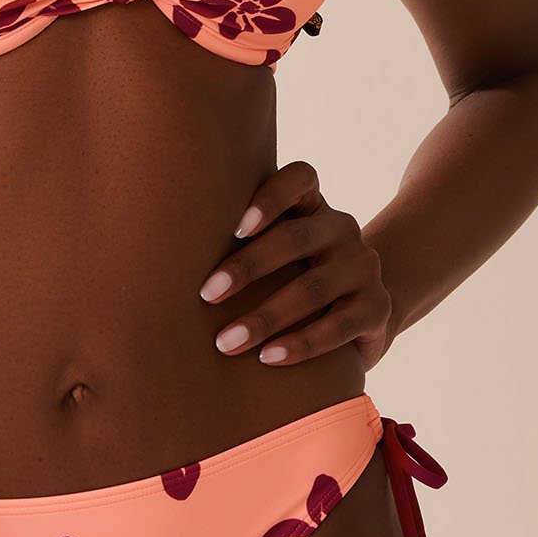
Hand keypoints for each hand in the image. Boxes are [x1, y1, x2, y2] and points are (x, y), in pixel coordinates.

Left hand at [198, 158, 392, 368]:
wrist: (361, 312)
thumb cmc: (293, 276)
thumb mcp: (276, 252)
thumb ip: (241, 241)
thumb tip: (161, 256)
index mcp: (314, 205)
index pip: (300, 178)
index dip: (270, 197)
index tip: (234, 227)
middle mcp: (343, 228)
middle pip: (296, 237)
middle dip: (247, 267)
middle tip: (207, 294)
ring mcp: (364, 267)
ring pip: (313, 288)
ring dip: (265, 317)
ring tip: (225, 342)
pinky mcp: (376, 309)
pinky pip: (338, 327)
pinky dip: (300, 344)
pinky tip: (268, 358)